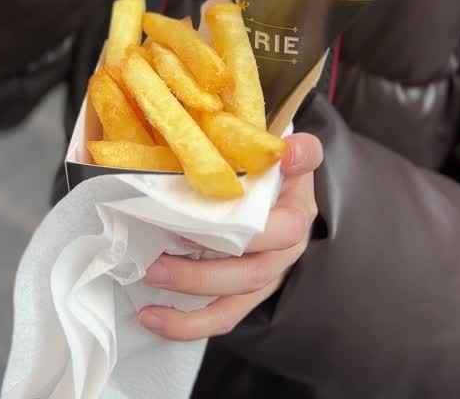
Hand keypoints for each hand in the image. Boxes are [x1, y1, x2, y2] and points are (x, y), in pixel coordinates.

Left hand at [137, 133, 323, 340]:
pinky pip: (223, 316)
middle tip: (169, 235)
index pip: (308, 165)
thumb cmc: (248, 182)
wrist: (262, 210)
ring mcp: (272, 270)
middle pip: (266, 242)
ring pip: (241, 287)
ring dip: (193, 283)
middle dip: (215, 244)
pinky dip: (186, 323)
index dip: (300, 160)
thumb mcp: (252, 155)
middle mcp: (292, 236)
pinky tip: (150, 316)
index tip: (285, 154)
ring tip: (151, 273)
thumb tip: (274, 137)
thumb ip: (254, 137)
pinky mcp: (249, 296)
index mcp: (295, 191)